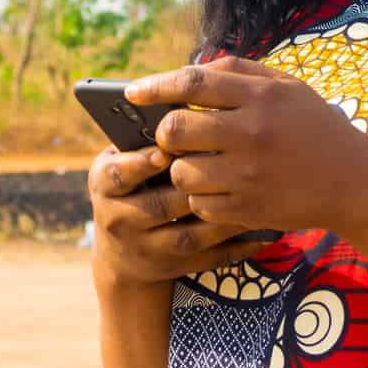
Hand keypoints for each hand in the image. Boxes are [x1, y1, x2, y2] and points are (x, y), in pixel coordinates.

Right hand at [86, 141, 260, 288]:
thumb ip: (144, 136)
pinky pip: (208, 259)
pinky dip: (237, 247)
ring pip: (188, 236)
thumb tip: (182, 100)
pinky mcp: (172, 268)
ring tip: (253, 194)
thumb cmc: (134, 182)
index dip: (140, 165)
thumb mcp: (123, 159)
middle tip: (226, 165)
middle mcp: (119, 219)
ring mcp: (146, 248)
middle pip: (158, 205)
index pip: (118, 174)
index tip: (164, 152)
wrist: (122, 253)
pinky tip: (262, 231)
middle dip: (191, 187)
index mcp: (105, 183)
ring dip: (223, 216)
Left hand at [126, 54, 367, 235]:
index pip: (192, 83)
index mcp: (261, 96)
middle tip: (174, 135)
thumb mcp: (288, 87)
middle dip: (165, 132)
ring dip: (181, 167)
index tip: (133, 91)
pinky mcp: (248, 209)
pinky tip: (218, 187)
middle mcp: (252, 133)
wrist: (354, 181)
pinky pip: (199, 203)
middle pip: (176, 129)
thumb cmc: (315, 127)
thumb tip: (190, 70)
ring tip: (200, 163)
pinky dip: (200, 196)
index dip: (156, 85)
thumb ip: (240, 73)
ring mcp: (249, 174)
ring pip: (181, 171)